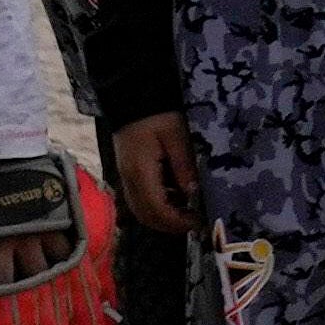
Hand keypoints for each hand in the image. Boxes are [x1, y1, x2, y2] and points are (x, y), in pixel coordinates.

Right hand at [110, 108, 202, 224]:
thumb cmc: (158, 114)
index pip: (156, 208)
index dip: (176, 221)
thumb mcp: (177, 135)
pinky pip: (141, 200)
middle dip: (170, 225)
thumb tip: (193, 192)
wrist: (134, 99)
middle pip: (145, 216)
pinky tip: (176, 199)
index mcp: (140, 171)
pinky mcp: (129, 174)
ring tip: (188, 213)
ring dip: (163, 217)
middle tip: (195, 223)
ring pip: (141, 210)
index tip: (198, 223)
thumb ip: (184, 165)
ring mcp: (126, 178)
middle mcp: (129, 179)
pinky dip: (158, 206)